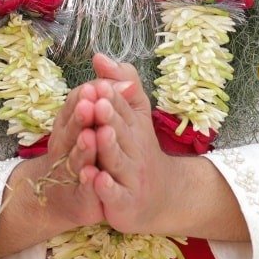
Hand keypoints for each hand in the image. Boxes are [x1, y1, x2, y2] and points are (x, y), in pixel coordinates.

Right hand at [33, 84, 104, 227]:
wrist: (72, 198)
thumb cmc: (88, 153)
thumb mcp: (97, 119)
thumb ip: (106, 93)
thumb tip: (115, 70)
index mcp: (70, 125)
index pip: (74, 107)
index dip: (83, 97)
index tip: (95, 85)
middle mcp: (66, 146)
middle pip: (71, 130)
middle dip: (80, 117)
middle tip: (89, 104)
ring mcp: (71, 172)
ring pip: (76, 159)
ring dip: (82, 148)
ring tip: (91, 136)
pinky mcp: (81, 198)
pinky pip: (85, 190)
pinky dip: (89, 184)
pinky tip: (95, 177)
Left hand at [78, 53, 180, 234]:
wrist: (162, 196)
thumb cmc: (138, 148)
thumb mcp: (133, 113)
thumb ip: (118, 83)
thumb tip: (98, 56)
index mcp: (134, 126)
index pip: (122, 108)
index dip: (111, 96)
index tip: (99, 84)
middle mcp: (135, 150)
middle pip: (121, 132)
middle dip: (109, 117)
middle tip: (98, 103)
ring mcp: (131, 176)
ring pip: (118, 161)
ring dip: (108, 147)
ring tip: (98, 134)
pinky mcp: (125, 202)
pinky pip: (115, 194)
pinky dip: (106, 187)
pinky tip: (96, 179)